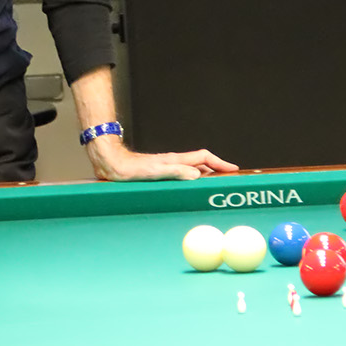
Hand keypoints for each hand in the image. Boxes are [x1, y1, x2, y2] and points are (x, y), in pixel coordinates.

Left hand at [86, 135, 236, 180]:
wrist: (111, 164)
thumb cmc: (130, 168)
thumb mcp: (155, 172)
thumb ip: (175, 172)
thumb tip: (197, 175)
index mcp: (175, 160)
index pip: (204, 157)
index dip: (220, 163)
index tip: (233, 169)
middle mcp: (173, 163)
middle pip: (201, 164)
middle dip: (217, 169)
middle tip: (229, 178)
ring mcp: (166, 168)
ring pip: (192, 170)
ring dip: (205, 174)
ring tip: (215, 183)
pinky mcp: (158, 174)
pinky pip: (181, 176)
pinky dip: (192, 180)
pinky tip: (190, 188)